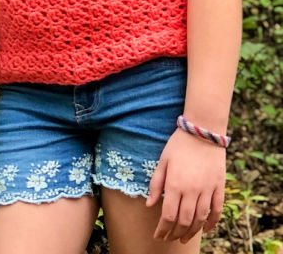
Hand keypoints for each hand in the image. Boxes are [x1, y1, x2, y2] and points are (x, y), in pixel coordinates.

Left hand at [147, 128, 225, 242]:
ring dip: (192, 232)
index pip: (168, 216)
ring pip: (200, 219)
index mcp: (175, 184)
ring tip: (184, 238)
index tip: (158, 236)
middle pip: (184, 221)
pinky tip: (205, 229)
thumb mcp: (163, 160)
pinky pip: (217, 210)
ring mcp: (207, 190)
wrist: (202, 131)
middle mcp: (192, 190)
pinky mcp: (219, 187)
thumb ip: (156, 184)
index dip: (162, 229)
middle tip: (170, 238)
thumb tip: (149, 205)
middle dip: (175, 233)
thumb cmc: (179, 144)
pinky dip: (212, 223)